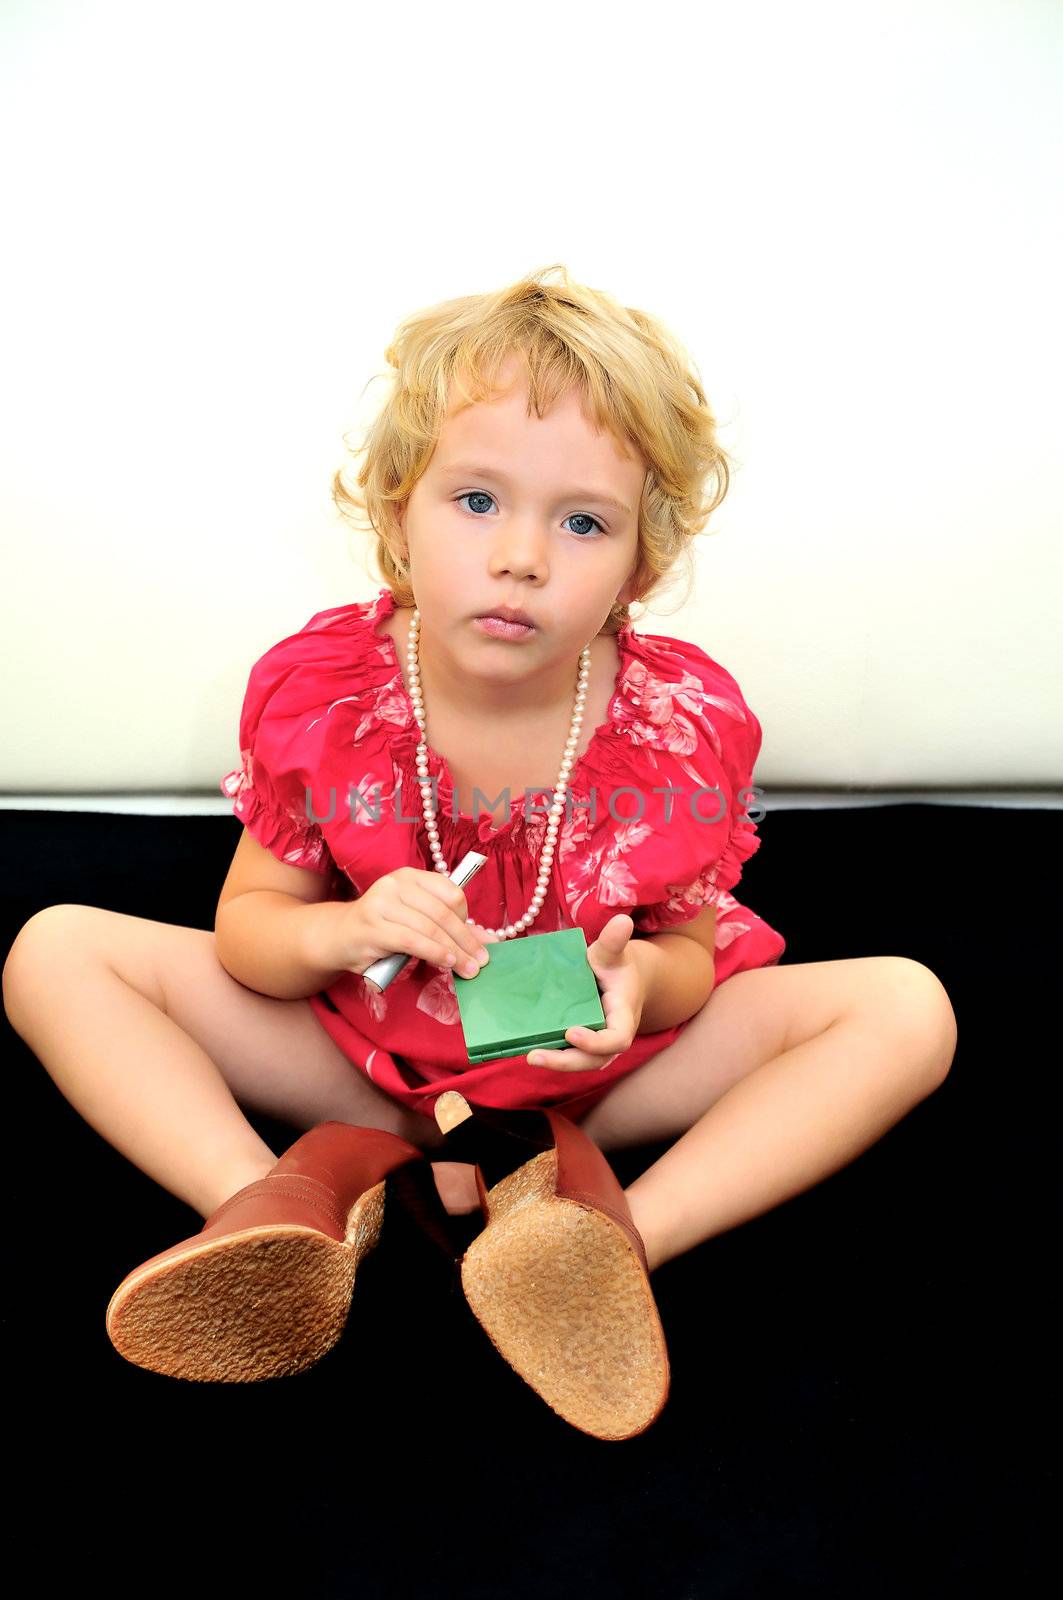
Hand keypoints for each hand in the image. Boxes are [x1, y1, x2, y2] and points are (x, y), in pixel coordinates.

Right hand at [318, 867, 498, 980]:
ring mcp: (382, 903)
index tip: (473, 941)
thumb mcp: (417, 922)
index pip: (450, 892)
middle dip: (466, 940)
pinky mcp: (373, 927)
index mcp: (411, 876)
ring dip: (454, 952)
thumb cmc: (383, 929)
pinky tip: (446, 963)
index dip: (467, 918)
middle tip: (481, 962)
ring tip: (468, 969)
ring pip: (430, 928)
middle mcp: (396, 884)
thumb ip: (449, 928)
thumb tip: (489, 943)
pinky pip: (412, 940)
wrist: (340, 938)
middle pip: (443, 912)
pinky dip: (434, 952)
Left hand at [525, 913, 644, 1072]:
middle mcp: (611, 1036)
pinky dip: (551, 1054)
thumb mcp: (612, 953)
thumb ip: (613, 941)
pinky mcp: (580, 1044)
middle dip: (565, 1062)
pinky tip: (526, 1048)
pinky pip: (568, 1054)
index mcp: (623, 1017)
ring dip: (555, 1063)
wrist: (617, 978)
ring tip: (529, 1056)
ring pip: (579, 1062)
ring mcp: (596, 1044)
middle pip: (593, 1060)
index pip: (616, 1039)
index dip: (596, 1042)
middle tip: (535, 1056)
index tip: (571, 1033)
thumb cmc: (615, 965)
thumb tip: (622, 920)